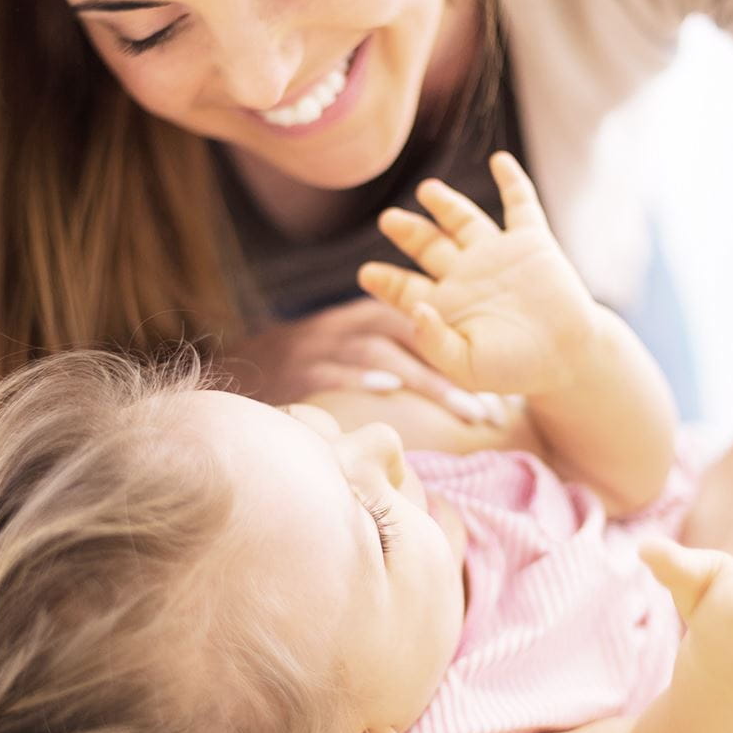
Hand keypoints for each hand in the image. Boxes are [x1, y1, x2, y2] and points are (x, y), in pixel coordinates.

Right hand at [220, 299, 498, 423]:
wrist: (234, 365)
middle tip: (491, 412)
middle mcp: (348, 326)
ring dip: (426, 379)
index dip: (463, 354)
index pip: (423, 328)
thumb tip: (442, 397)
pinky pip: (333, 367)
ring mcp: (323, 345)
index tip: (499, 395)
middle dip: (455, 373)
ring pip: (382, 353)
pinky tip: (389, 387)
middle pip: (412, 337)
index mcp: (364, 320)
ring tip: (463, 408)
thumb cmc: (304, 366)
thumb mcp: (347, 352)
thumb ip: (389, 361)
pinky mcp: (299, 367)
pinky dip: (360, 374)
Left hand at [357, 152, 599, 395]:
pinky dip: (511, 181)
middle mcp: (467, 274)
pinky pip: (520, 204)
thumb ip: (436, 342)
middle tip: (389, 220)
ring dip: (446, 203)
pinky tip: (499, 160)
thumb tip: (415, 309)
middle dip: (408, 232)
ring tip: (427, 189)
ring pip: (464, 220)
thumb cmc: (517, 368)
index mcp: (447, 305)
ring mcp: (498, 254)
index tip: (367, 274)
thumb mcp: (468, 367)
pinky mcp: (531, 242)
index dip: (386, 280)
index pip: (406, 287)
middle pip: (428, 245)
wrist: (570, 357)